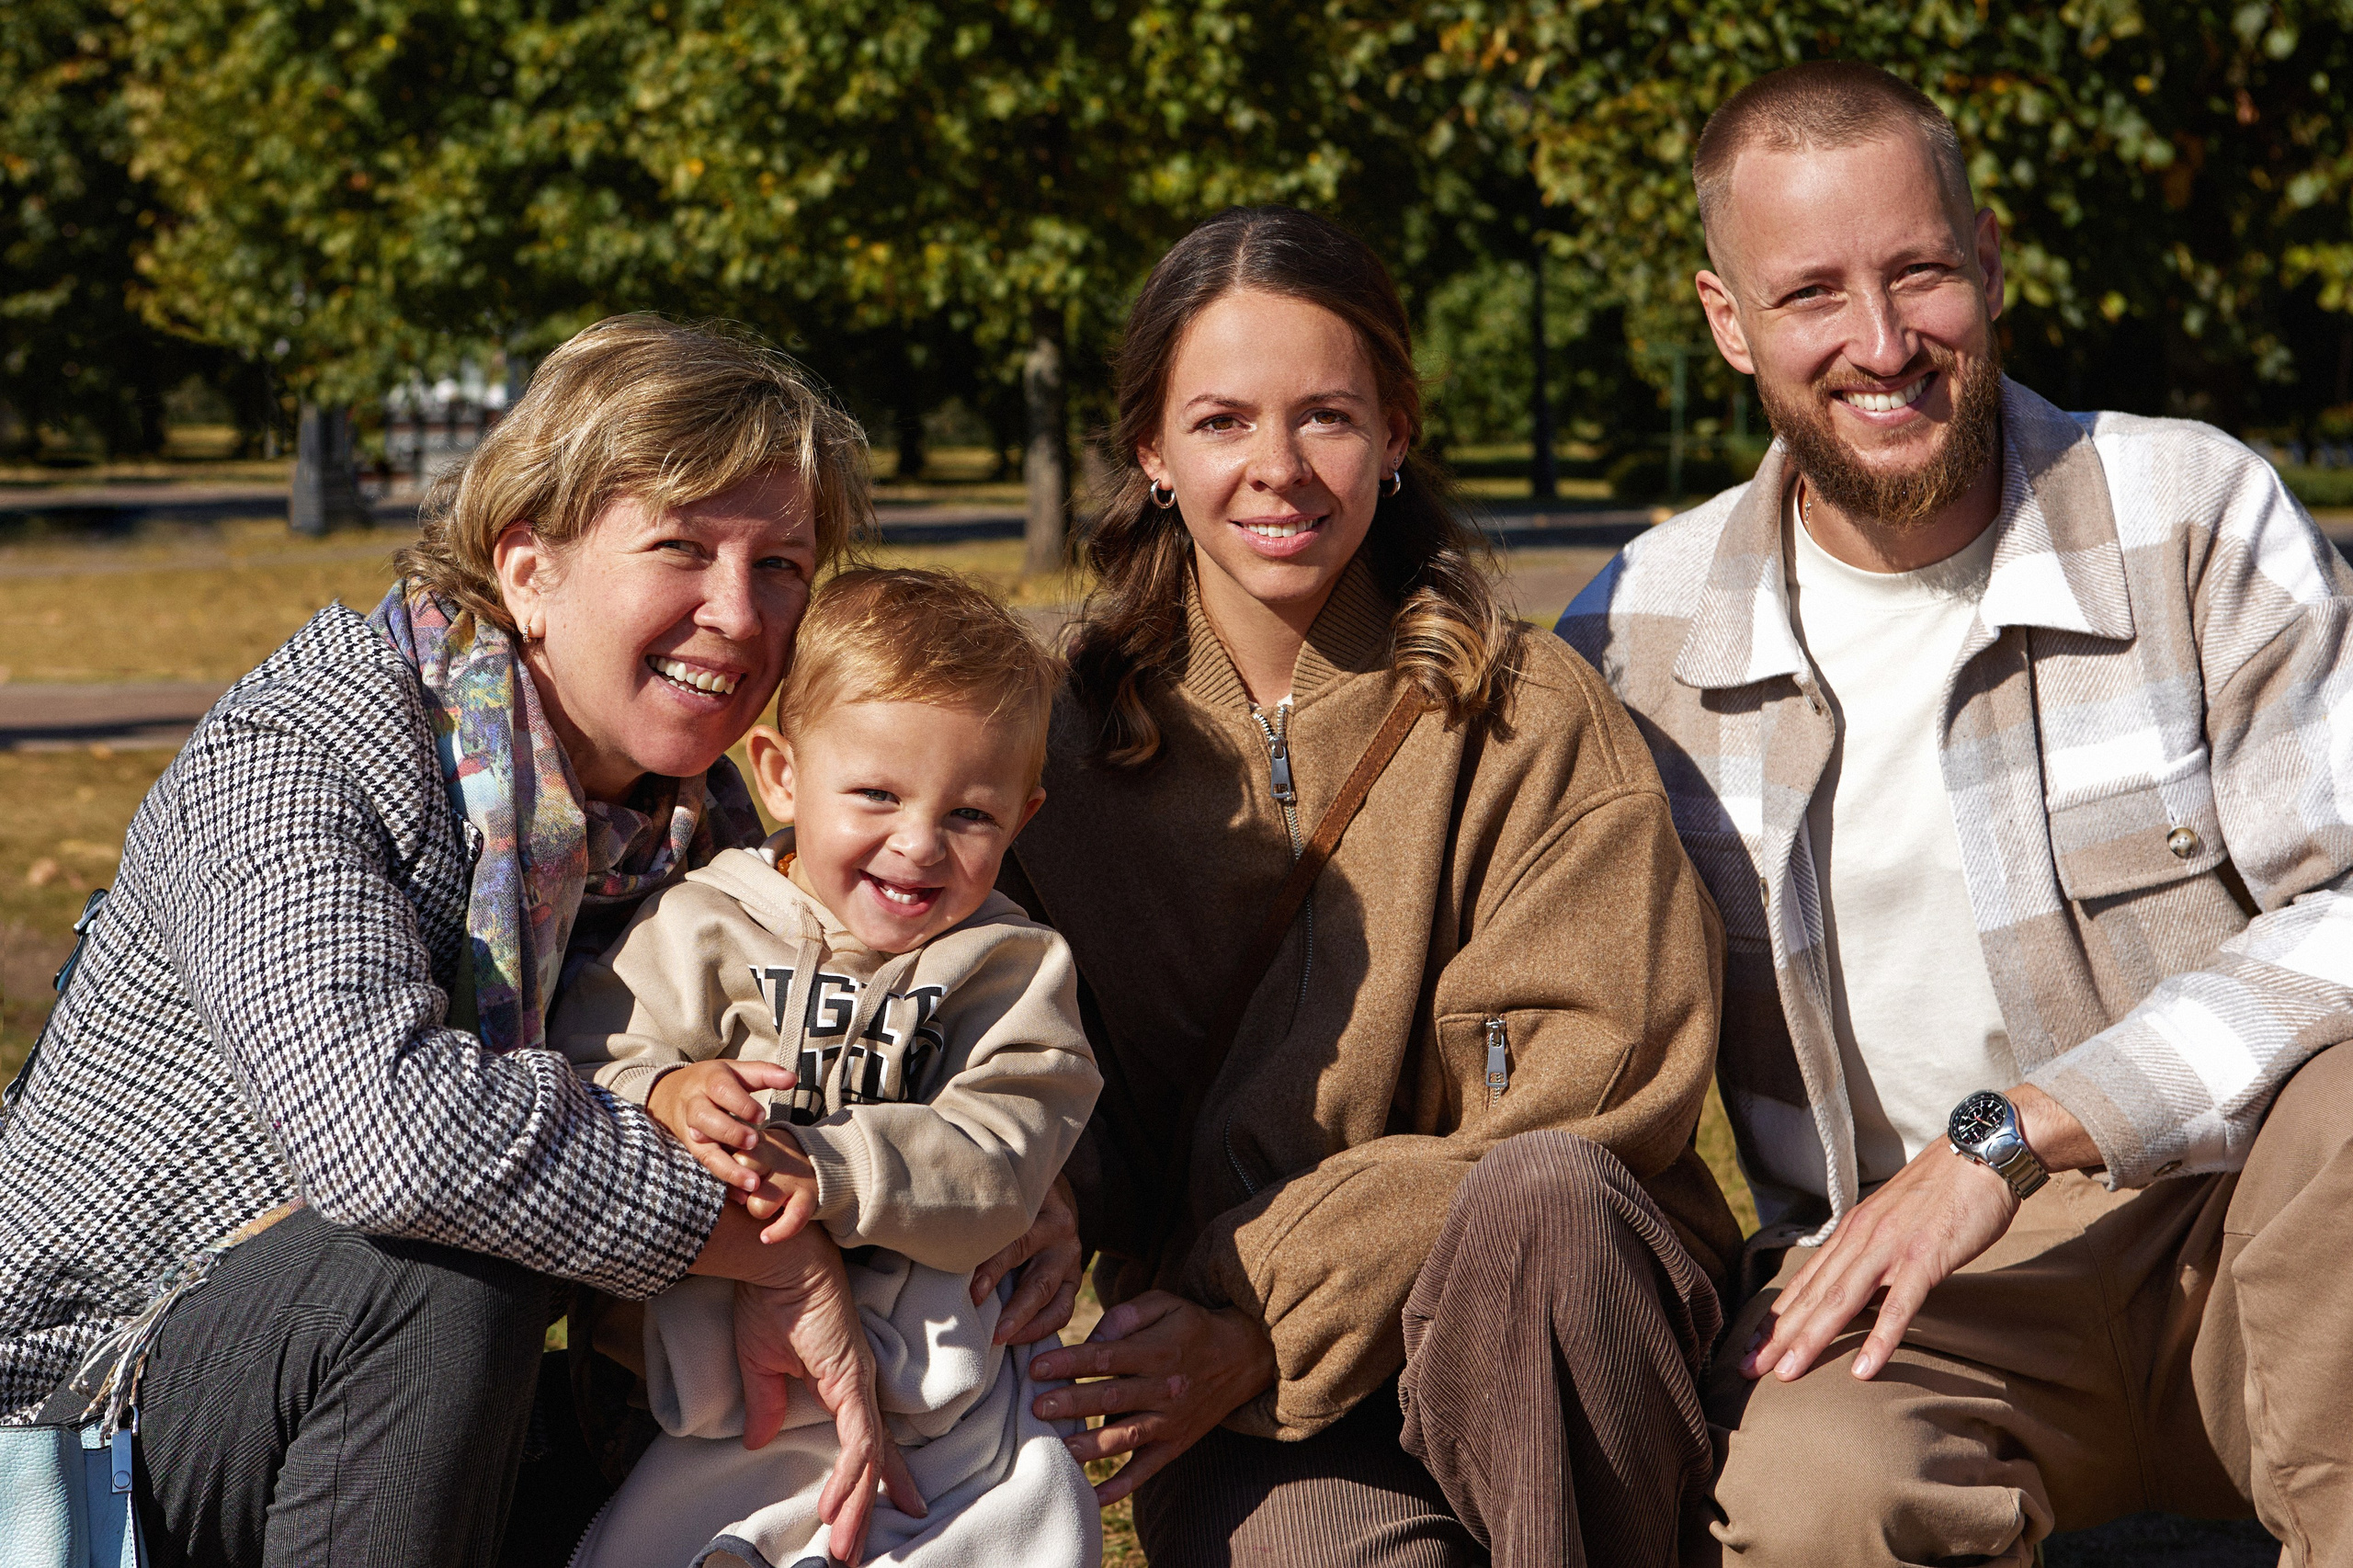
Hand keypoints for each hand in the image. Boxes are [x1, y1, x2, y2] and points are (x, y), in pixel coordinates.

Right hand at [648, 1061, 819, 1239]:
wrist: (670, 1094)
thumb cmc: (715, 1082)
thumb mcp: (737, 1072)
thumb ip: (765, 1074)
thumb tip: (792, 1078)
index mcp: (708, 1081)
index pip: (721, 1089)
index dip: (740, 1103)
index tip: (761, 1115)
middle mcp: (695, 1106)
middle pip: (705, 1118)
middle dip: (729, 1132)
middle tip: (754, 1143)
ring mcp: (690, 1132)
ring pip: (702, 1150)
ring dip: (726, 1168)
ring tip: (752, 1183)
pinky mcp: (691, 1152)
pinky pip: (705, 1169)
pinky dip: (723, 1183)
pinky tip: (742, 1196)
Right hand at [732, 1231, 924, 1564]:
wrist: (777, 1261)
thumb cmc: (770, 1301)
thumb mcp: (760, 1365)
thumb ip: (765, 1404)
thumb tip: (759, 1440)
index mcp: (842, 1382)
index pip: (864, 1441)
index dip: (871, 1479)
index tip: (873, 1515)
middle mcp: (859, 1385)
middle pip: (872, 1458)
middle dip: (867, 1509)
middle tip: (855, 1553)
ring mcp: (859, 1383)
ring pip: (868, 1457)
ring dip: (857, 1506)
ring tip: (843, 1547)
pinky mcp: (851, 1379)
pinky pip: (858, 1439)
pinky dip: (850, 1475)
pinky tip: (838, 1505)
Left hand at [970, 1173, 1081, 1345]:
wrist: (1052, 1196)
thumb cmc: (1011, 1199)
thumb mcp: (1000, 1196)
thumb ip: (979, 1216)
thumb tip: (936, 1243)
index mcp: (1040, 1206)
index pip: (1016, 1240)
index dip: (994, 1267)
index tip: (972, 1292)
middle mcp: (1059, 1231)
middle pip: (1036, 1273)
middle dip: (1013, 1304)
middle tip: (988, 1326)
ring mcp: (1070, 1256)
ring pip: (1050, 1293)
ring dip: (1024, 1320)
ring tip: (999, 1338)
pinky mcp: (1074, 1278)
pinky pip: (1063, 1309)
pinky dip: (1041, 1328)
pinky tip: (1016, 1339)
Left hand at [1028, 1291, 1275, 1505]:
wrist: (1243, 1357)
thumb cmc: (1191, 1325)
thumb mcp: (1164, 1304)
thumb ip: (1125, 1316)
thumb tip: (1091, 1339)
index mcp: (1158, 1350)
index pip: (1107, 1357)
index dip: (1070, 1362)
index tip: (1036, 1367)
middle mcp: (1165, 1388)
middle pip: (1112, 1397)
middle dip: (1072, 1404)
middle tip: (1037, 1408)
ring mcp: (1170, 1421)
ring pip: (1126, 1437)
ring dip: (1091, 1445)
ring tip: (1059, 1449)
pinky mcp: (1175, 1444)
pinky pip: (1146, 1470)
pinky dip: (1121, 1486)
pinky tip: (1092, 1497)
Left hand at [1741, 1084, 2098, 1383]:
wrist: (1980, 1155)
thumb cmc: (1943, 1192)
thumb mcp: (1894, 1221)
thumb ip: (1874, 1253)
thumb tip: (1860, 1288)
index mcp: (1852, 1231)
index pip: (1806, 1281)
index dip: (1776, 1317)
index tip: (1749, 1346)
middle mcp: (1860, 1239)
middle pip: (1812, 1295)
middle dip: (1776, 1336)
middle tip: (1746, 1369)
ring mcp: (1891, 1248)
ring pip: (1840, 1300)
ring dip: (1810, 1340)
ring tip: (1785, 1374)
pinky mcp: (1925, 1258)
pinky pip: (1899, 1306)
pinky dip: (1880, 1339)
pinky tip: (1864, 1371)